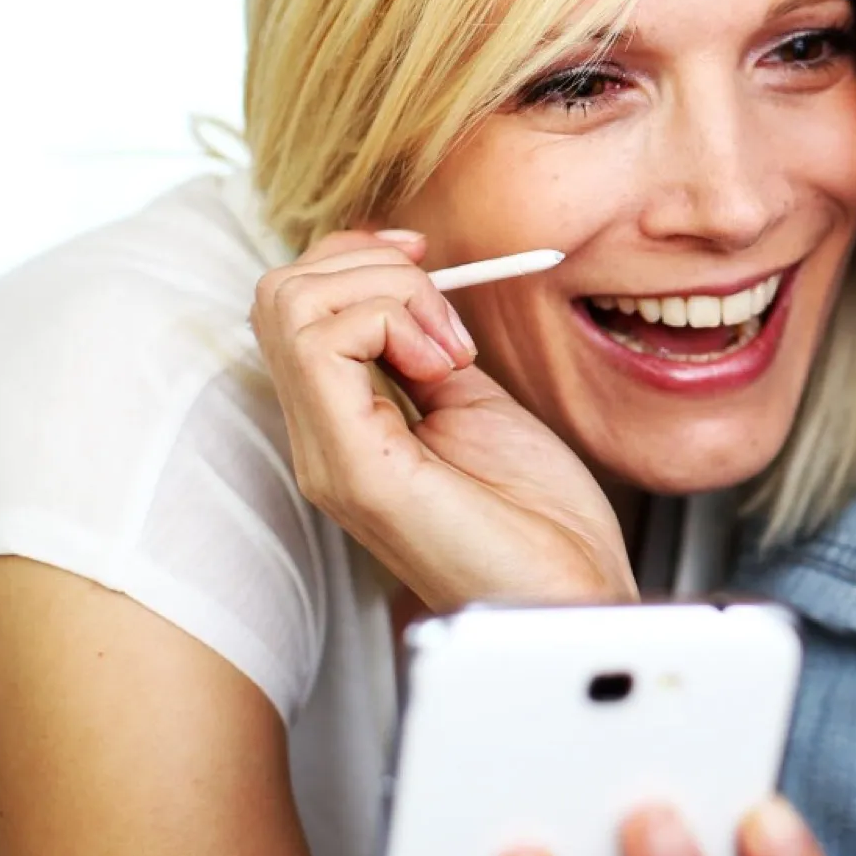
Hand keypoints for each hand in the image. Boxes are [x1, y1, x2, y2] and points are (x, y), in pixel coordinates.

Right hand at [253, 230, 634, 612]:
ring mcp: (330, 455)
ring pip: (290, 304)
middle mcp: (322, 439)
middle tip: (446, 316)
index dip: (358, 257)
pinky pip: (322, 345)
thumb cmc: (539, 519)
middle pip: (280, 292)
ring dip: (388, 292)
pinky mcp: (355, 469)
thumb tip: (418, 300)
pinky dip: (389, 322)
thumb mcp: (478, 409)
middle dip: (369, 264)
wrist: (574, 597)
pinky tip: (443, 368)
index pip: (296, 305)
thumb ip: (432, 357)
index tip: (429, 258)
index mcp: (349, 424)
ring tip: (450, 349)